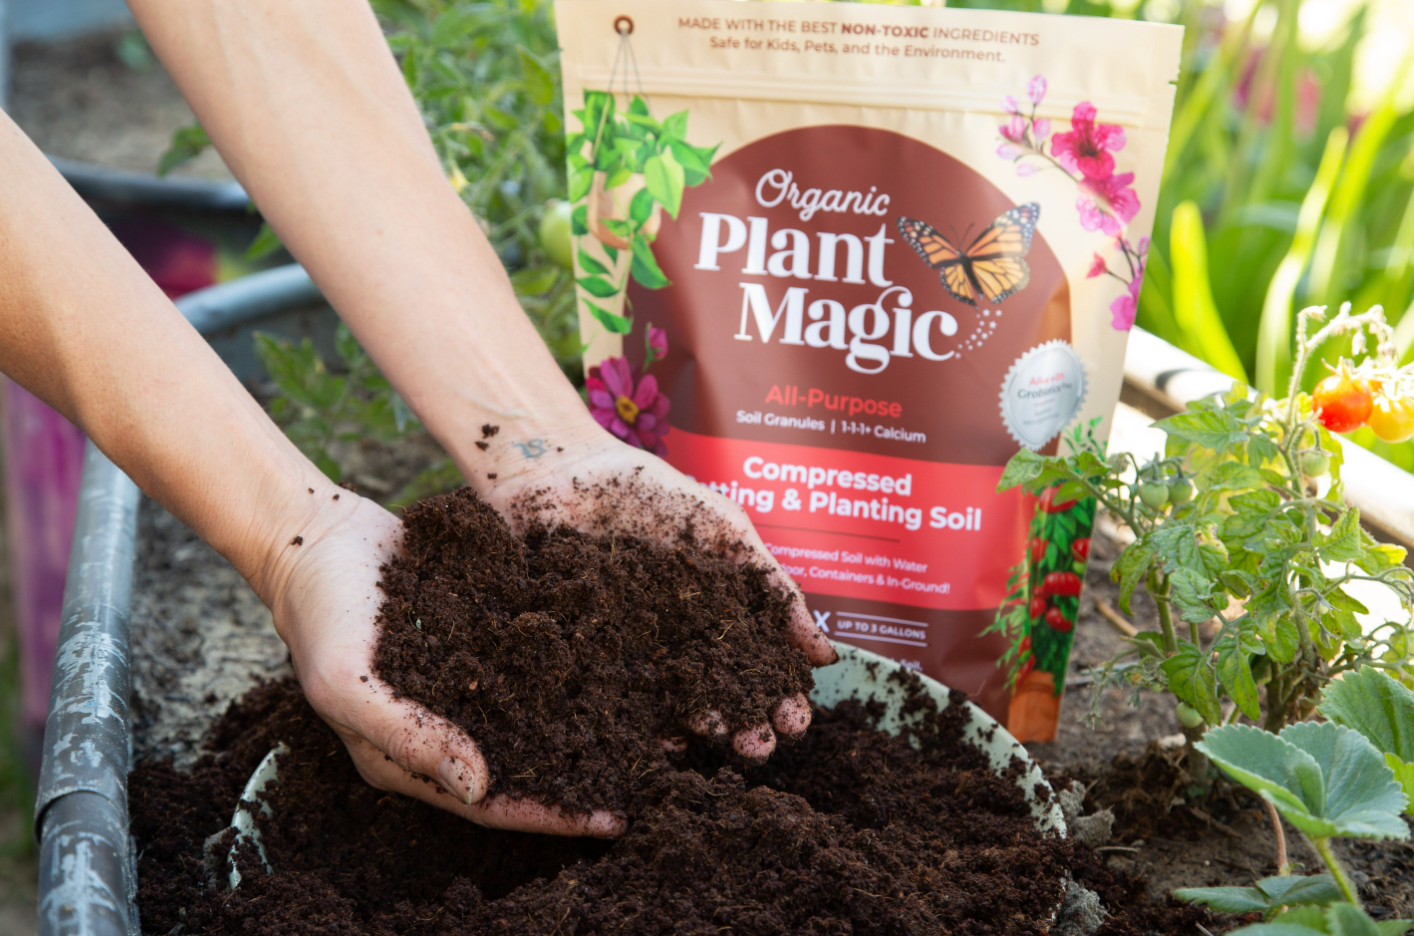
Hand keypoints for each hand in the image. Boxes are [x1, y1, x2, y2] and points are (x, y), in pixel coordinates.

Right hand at [259, 491, 625, 837]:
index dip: (545, 815)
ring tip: (639, 725)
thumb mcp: (347, 683)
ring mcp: (462, 677)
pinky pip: (530, 657)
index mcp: (406, 755)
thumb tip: (478, 788)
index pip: (487, 803)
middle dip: (576, 773)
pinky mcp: (477, 632)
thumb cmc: (322, 615)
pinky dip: (568, 663)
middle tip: (640, 777)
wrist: (317, 533)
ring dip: (581, 720)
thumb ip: (407, 735)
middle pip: (520, 762)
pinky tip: (613, 657)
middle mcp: (442, 723)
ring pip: (532, 710)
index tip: (605, 820)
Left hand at [473, 422, 836, 760]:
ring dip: (695, 726)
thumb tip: (823, 653)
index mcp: (715, 616)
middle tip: (759, 747)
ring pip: (667, 702)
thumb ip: (771, 584)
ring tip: (714, 736)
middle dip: (742, 723)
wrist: (560, 470)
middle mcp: (675, 643)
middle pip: (715, 693)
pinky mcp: (580, 655)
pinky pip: (609, 696)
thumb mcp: (724, 528)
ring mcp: (628, 653)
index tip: (795, 720)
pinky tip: (654, 735)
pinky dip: (632, 719)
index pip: (753, 666)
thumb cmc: (648, 492)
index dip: (776, 696)